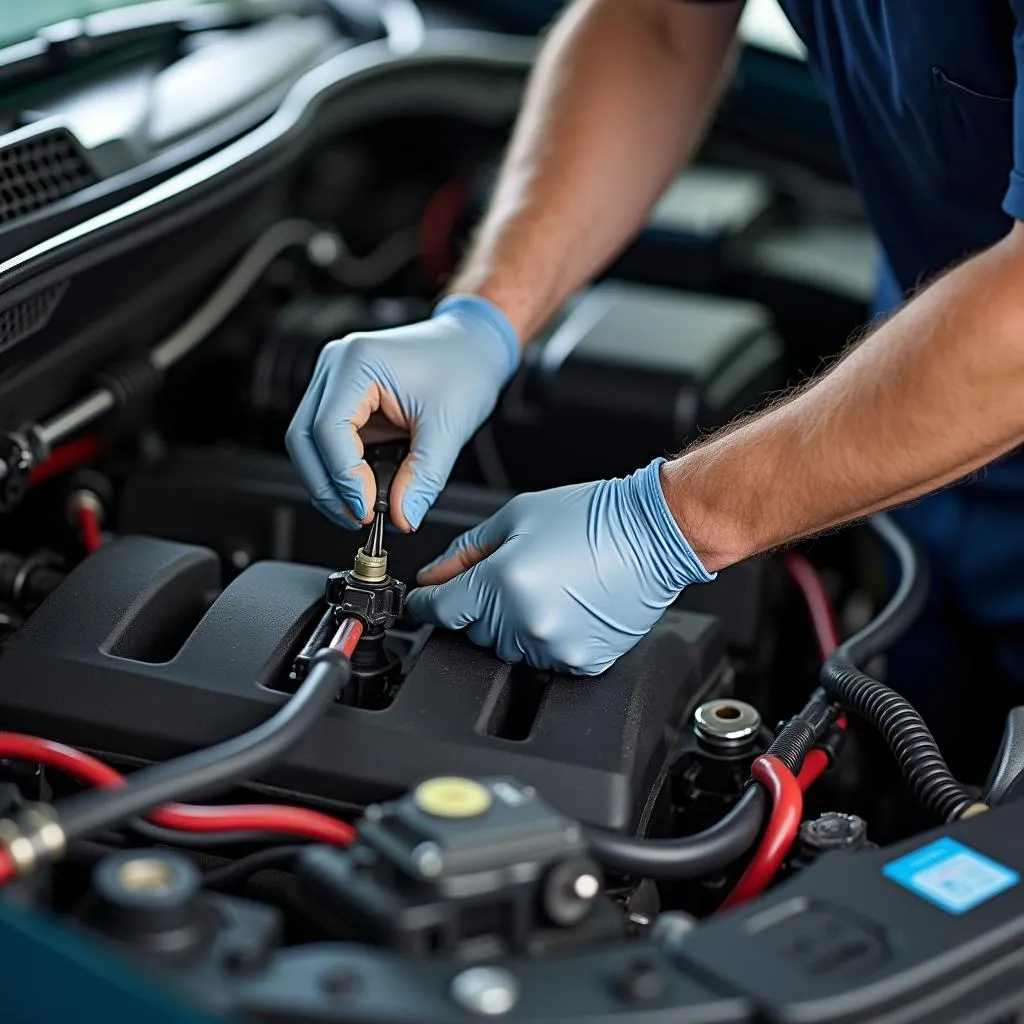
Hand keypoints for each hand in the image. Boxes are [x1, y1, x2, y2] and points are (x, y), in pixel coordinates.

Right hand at [285, 295, 518, 530]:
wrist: (472, 346)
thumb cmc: (463, 368)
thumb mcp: (449, 428)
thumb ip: (424, 477)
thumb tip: (402, 517)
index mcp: (358, 362)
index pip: (328, 429)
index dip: (343, 476)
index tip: (367, 508)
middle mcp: (336, 367)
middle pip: (303, 439)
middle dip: (327, 487)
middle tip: (358, 518)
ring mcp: (334, 382)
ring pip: (308, 444)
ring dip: (329, 483)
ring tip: (362, 510)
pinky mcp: (342, 399)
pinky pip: (326, 442)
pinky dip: (340, 471)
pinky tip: (363, 490)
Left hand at [406, 459, 713, 674]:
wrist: (654, 534)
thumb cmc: (593, 518)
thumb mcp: (515, 517)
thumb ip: (466, 552)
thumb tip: (434, 576)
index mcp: (503, 583)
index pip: (441, 609)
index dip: (426, 604)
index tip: (422, 601)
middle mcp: (524, 622)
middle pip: (473, 631)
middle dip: (479, 605)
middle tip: (510, 575)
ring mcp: (554, 646)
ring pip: (505, 648)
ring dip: (511, 624)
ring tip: (544, 587)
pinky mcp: (581, 661)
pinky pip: (542, 658)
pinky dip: (543, 637)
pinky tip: (564, 606)